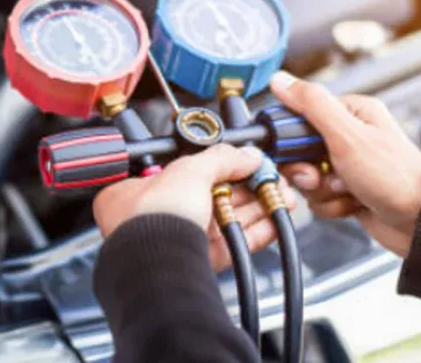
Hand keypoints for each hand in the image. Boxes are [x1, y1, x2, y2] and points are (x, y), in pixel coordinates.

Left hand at [93, 144, 297, 270]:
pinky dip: (258, 231)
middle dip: (246, 186)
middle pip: (210, 196)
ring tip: (283, 195)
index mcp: (138, 191)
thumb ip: (221, 159)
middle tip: (270, 178)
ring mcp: (181, 241)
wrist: (157, 265)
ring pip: (226, 220)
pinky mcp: (202, 263)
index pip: (183, 172)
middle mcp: (157, 217)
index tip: (244, 161)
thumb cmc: (151, 219)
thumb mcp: (188, 171)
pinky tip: (276, 219)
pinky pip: (235, 244)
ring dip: (258, 206)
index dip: (216, 165)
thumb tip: (248, 155)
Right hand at [271, 71, 420, 256]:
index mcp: (351, 113)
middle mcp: (348, 137)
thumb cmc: (396, 177)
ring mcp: (346, 166)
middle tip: (319, 176)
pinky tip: (351, 203)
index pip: (299, 116)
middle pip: (298, 151)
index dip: (290, 138)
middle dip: (306, 171)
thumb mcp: (348, 135)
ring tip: (345, 191)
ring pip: (306, 178)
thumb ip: (312, 105)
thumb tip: (281, 80)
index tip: (296, 152)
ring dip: (321, 191)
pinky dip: (331, 205)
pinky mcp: (345, 190)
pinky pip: (318, 197)